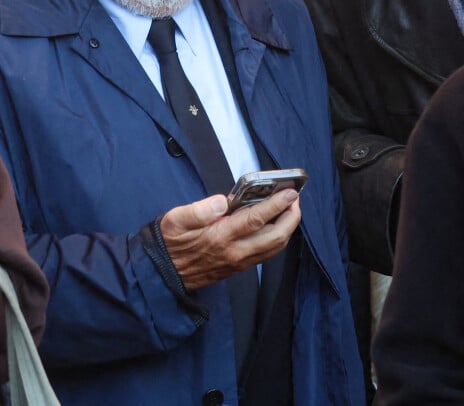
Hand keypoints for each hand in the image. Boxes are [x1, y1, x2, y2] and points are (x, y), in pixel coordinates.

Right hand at [160, 190, 300, 290]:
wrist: (163, 275)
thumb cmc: (170, 242)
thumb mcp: (174, 220)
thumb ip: (198, 210)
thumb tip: (221, 201)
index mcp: (220, 237)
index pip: (256, 220)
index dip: (276, 205)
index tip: (290, 193)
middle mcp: (234, 252)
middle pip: (275, 237)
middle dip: (291, 217)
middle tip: (295, 199)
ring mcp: (238, 262)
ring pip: (274, 248)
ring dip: (288, 229)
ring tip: (291, 210)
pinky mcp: (238, 267)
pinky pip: (266, 254)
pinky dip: (278, 239)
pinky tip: (277, 226)